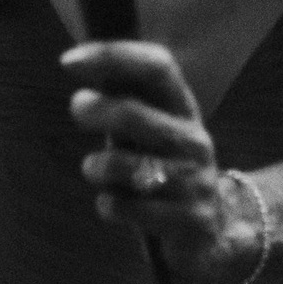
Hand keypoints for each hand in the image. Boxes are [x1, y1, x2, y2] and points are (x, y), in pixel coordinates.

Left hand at [61, 41, 264, 283]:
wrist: (214, 227)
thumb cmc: (164, 165)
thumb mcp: (152, 126)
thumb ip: (124, 98)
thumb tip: (77, 63)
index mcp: (183, 107)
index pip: (156, 67)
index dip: (112, 56)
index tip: (68, 60)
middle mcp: (193, 139)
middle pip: (132, 114)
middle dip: (93, 110)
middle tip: (77, 107)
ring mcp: (195, 180)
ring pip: (123, 166)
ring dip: (96, 167)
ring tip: (96, 169)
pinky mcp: (191, 219)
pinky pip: (127, 208)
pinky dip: (108, 205)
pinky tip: (115, 204)